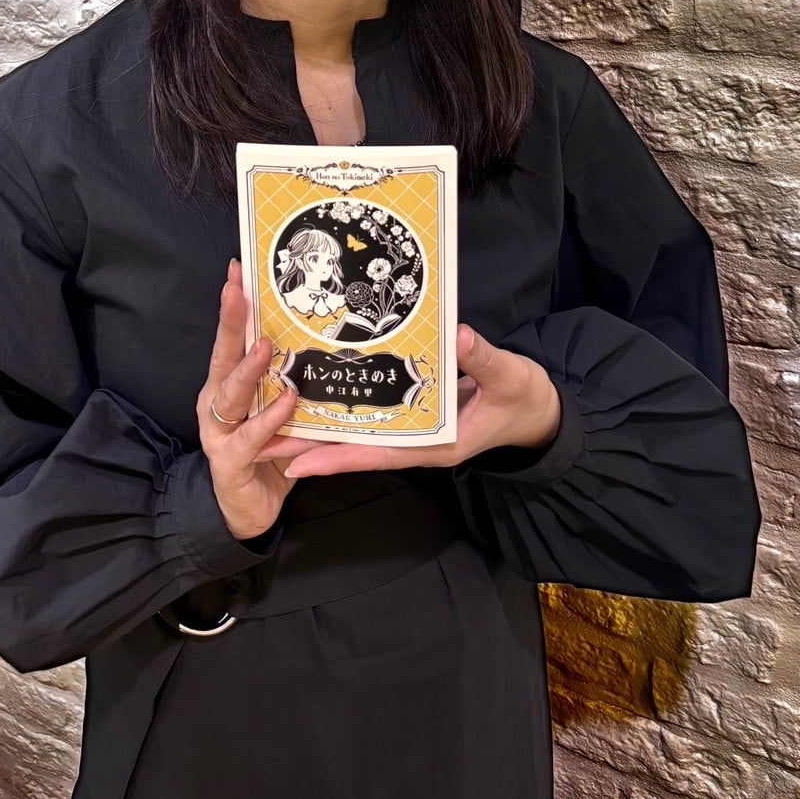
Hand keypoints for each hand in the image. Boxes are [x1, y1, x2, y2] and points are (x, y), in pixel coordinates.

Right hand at [198, 258, 299, 540]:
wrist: (252, 511)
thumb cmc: (271, 451)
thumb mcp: (286, 409)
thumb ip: (296, 379)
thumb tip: (328, 337)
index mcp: (228, 383)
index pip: (231, 338)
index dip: (234, 305)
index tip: (238, 269)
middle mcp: (216, 402)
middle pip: (222, 355)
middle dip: (230, 322)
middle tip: (237, 290)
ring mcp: (218, 432)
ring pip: (230, 395)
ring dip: (249, 370)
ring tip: (265, 347)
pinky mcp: (229, 462)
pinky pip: (249, 439)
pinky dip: (269, 421)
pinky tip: (286, 404)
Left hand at [254, 323, 561, 477]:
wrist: (539, 411)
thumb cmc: (525, 398)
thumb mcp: (510, 377)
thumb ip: (483, 359)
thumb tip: (459, 336)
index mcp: (437, 443)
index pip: (378, 455)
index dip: (336, 459)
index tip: (295, 463)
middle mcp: (417, 441)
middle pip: (356, 448)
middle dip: (311, 446)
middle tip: (260, 441)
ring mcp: (415, 430)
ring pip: (359, 434)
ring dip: (319, 427)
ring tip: (273, 416)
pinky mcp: (415, 415)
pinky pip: (372, 417)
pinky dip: (344, 408)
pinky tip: (316, 392)